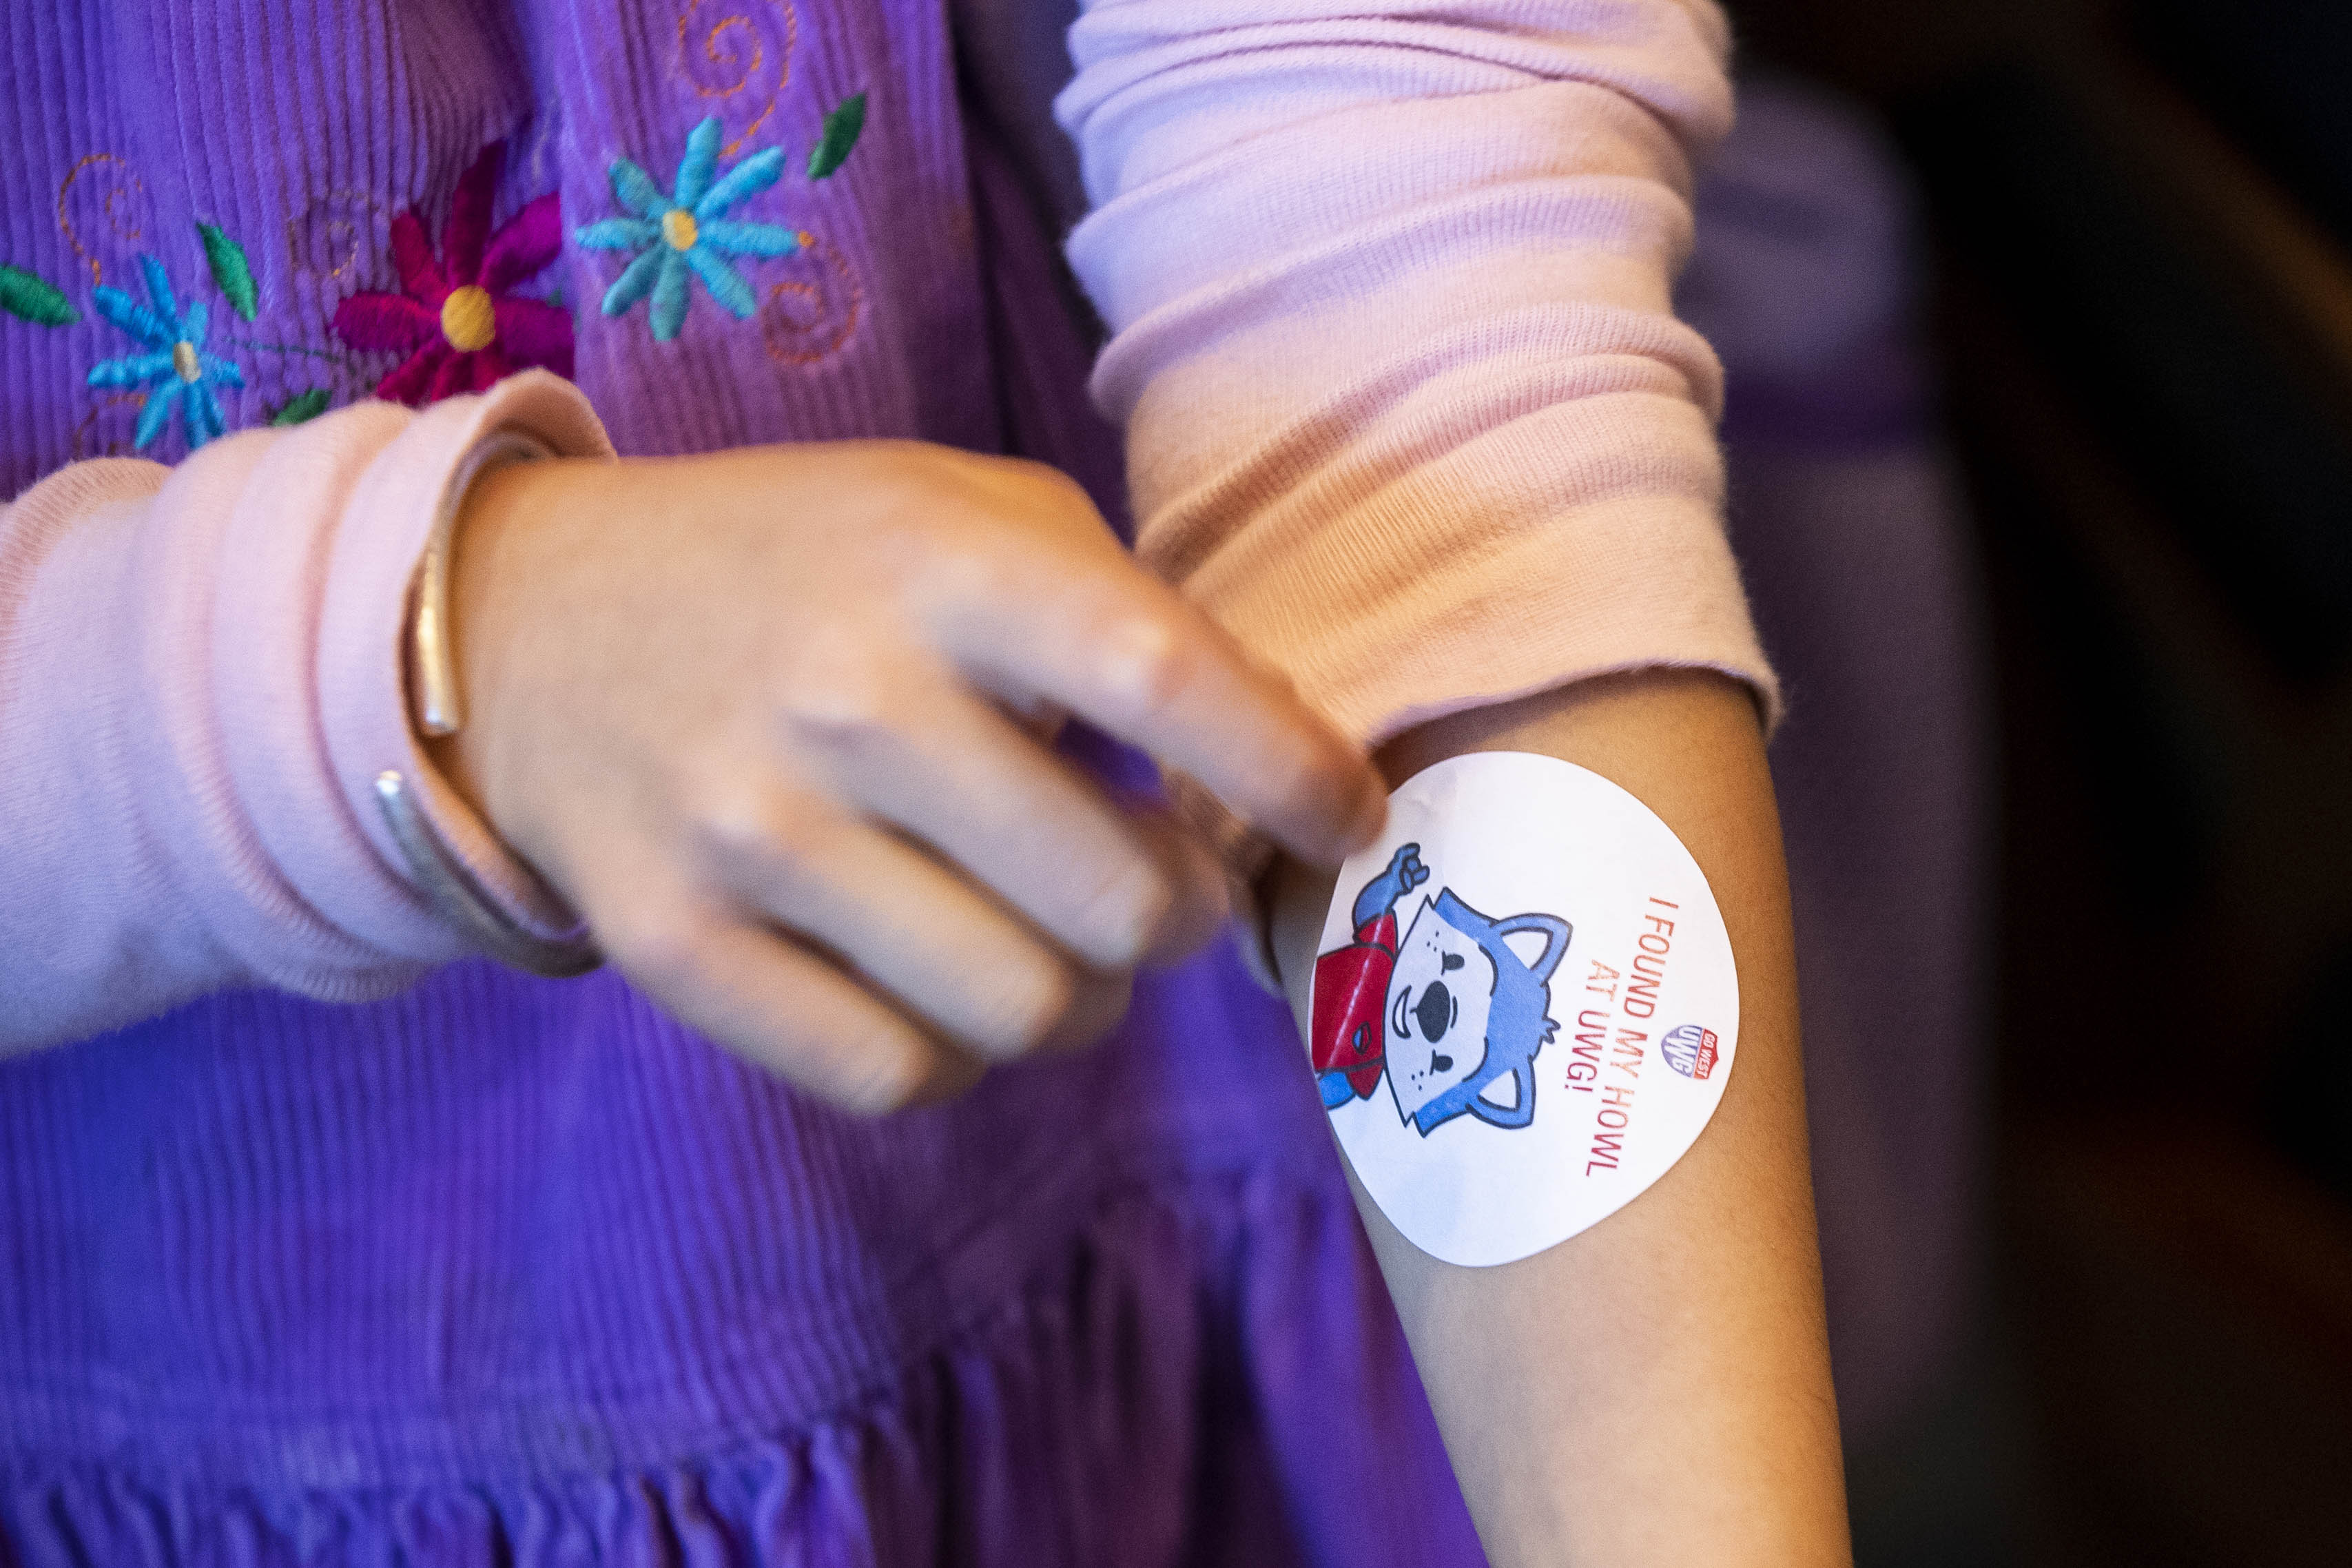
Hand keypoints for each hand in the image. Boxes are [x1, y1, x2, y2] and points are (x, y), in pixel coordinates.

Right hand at [435, 440, 1384, 1111]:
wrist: (531, 620)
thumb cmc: (805, 562)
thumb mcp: (964, 512)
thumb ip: (1121, 612)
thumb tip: (1275, 766)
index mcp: (939, 562)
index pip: (1168, 682)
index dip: (1293, 773)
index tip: (1345, 817)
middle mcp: (846, 696)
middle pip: (1119, 901)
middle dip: (1187, 916)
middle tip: (1169, 890)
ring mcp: (747, 832)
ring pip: (1021, 1012)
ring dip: (1084, 1000)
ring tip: (1063, 945)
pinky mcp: (672, 945)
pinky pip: (893, 1075)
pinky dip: (958, 1053)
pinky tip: (947, 985)